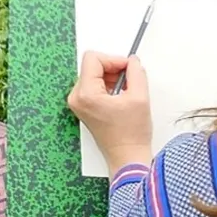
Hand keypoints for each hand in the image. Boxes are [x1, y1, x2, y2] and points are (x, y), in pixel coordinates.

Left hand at [68, 51, 152, 176]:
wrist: (127, 158)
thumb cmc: (131, 135)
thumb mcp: (140, 97)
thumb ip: (136, 71)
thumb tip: (132, 61)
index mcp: (86, 94)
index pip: (93, 58)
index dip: (113, 59)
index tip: (127, 67)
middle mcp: (77, 98)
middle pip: (92, 66)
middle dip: (113, 69)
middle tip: (129, 80)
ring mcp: (79, 104)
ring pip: (94, 75)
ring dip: (112, 78)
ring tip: (126, 92)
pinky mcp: (84, 108)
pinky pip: (94, 86)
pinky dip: (109, 86)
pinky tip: (121, 97)